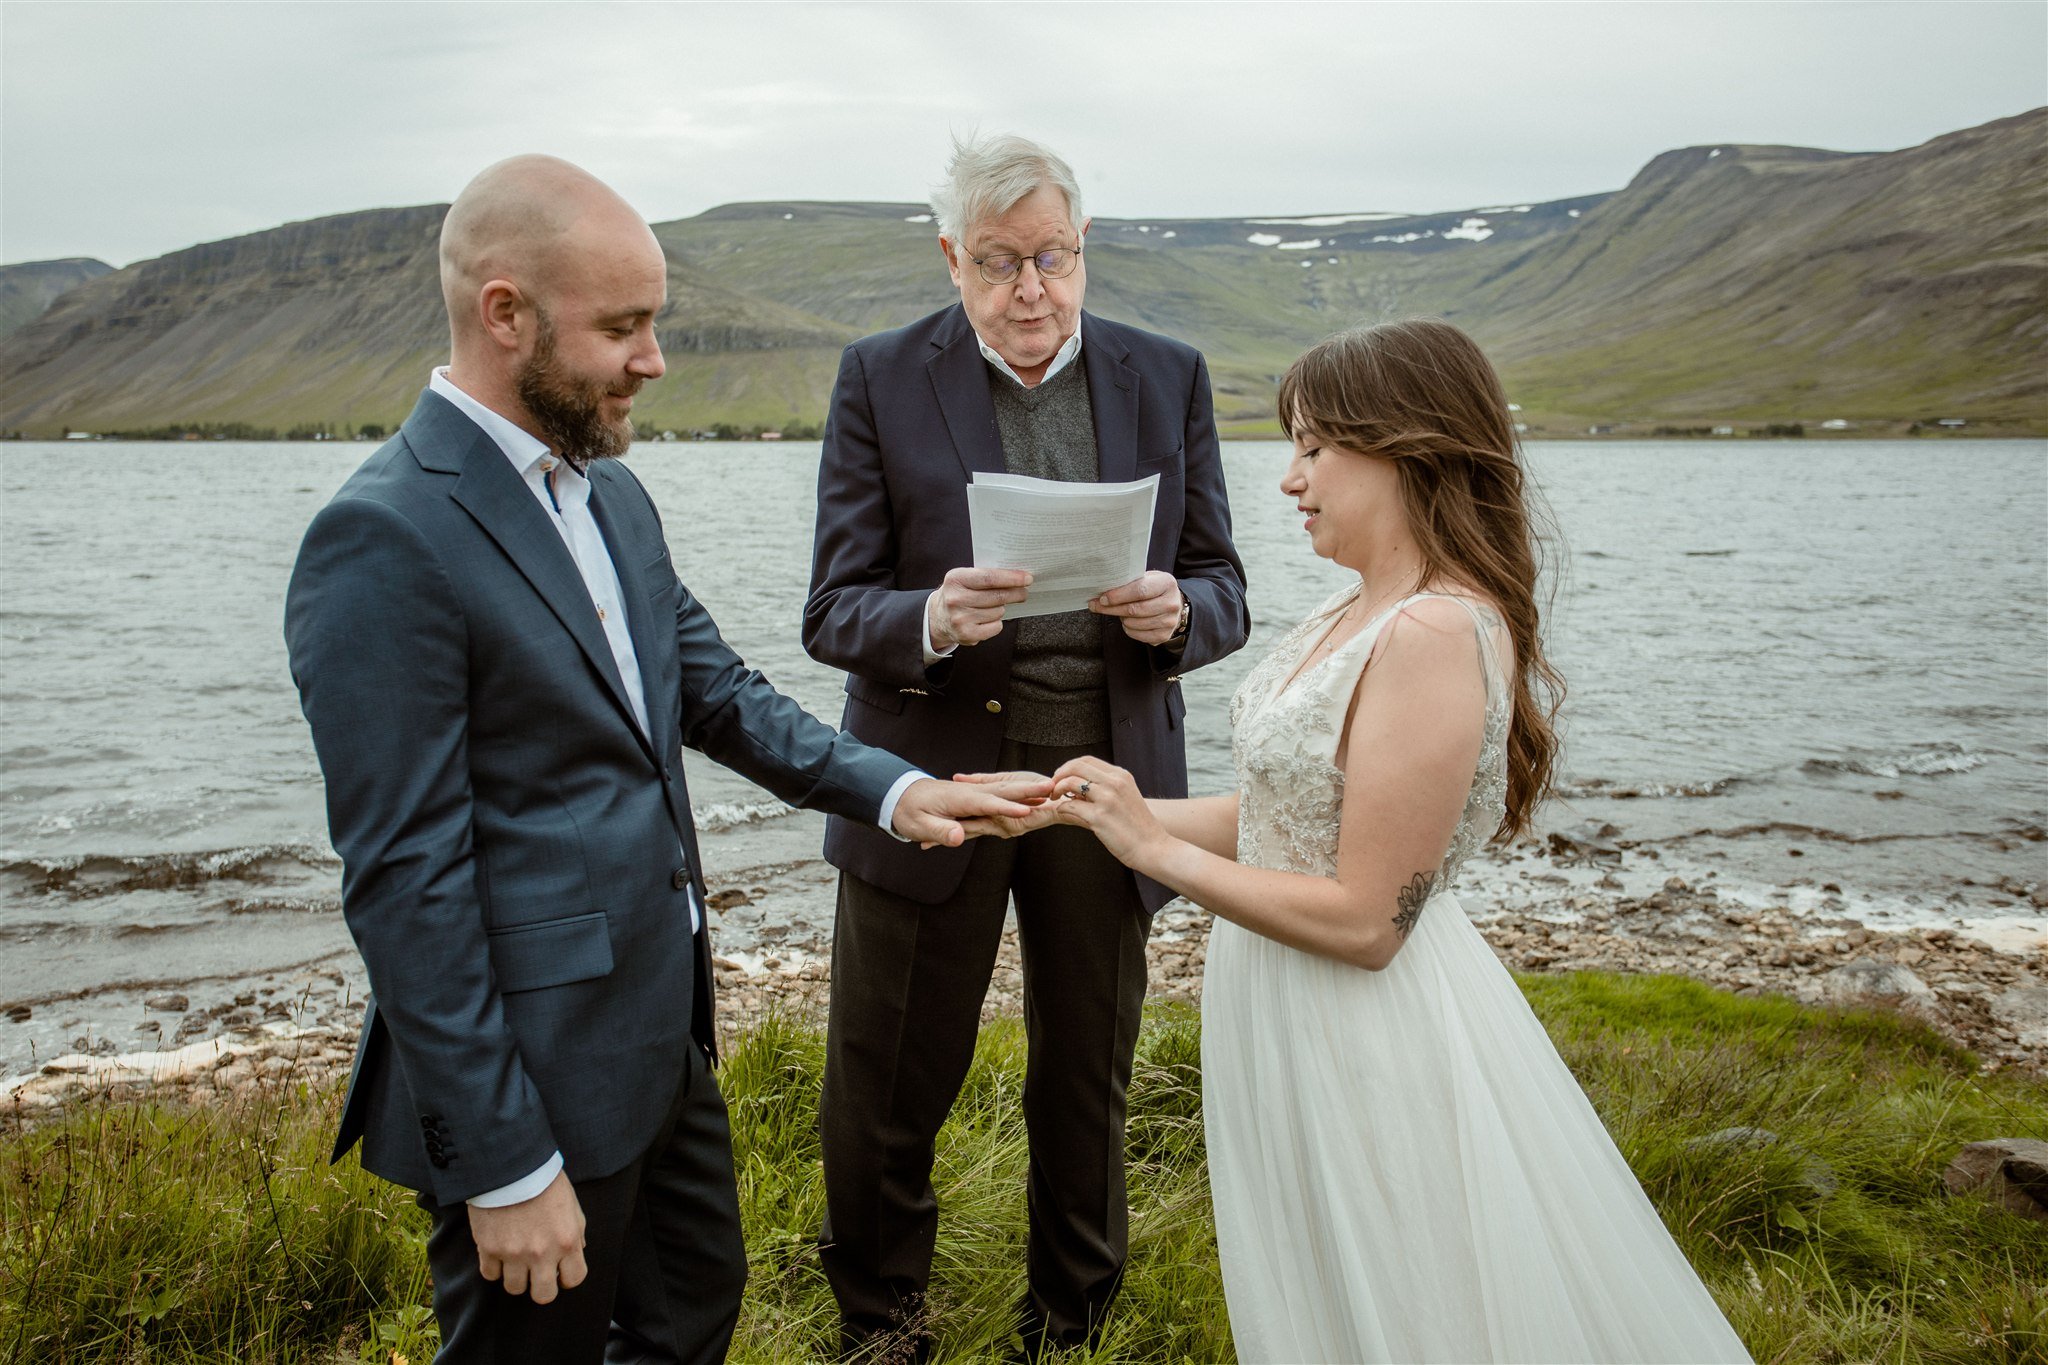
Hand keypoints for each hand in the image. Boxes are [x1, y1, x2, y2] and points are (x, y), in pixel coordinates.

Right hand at [468, 1170, 586, 1304]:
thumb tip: (578, 1252)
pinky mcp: (489, 1249)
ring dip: (515, 1277)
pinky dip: (493, 1267)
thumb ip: (576, 1232)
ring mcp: (514, 1253)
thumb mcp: (571, 1205)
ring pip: (514, 1289)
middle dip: (541, 1287)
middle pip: (543, 1296)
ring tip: (515, 1259)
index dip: (567, 1277)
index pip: (574, 1279)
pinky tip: (498, 1252)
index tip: (560, 1270)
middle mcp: (542, 1253)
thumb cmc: (545, 1182)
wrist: (511, 1165)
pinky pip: (490, 1274)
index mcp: (567, 1241)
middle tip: (536, 1272)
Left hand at [892, 774, 1054, 847]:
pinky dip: (1014, 796)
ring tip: (1050, 790)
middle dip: (1029, 790)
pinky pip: (996, 798)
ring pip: (1004, 793)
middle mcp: (971, 794)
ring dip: (1026, 791)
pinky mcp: (972, 798)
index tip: (1032, 809)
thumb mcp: (919, 825)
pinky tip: (1027, 798)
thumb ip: (941, 831)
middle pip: (1005, 791)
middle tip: (1054, 788)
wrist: (895, 794)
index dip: (1011, 806)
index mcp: (960, 799)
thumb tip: (960, 837)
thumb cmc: (906, 810)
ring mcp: (972, 794)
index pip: (991, 802)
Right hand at [930, 567, 1033, 651]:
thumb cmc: (958, 594)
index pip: (990, 578)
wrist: (938, 617)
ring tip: (992, 606)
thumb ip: (986, 576)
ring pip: (998, 612)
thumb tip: (1018, 578)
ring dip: (1001, 608)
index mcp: (956, 579)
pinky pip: (996, 626)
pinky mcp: (966, 634)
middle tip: (1024, 592)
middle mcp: (955, 599)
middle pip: (997, 596)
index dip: (1012, 578)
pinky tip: (987, 619)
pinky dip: (996, 622)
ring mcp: (960, 618)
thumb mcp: (965, 578)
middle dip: (1016, 593)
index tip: (1027, 578)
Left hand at [1045, 757, 1172, 870]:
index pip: (1087, 760)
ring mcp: (1107, 799)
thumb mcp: (1125, 798)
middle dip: (1059, 775)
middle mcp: (1115, 783)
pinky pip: (1070, 806)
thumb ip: (1104, 789)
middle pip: (1076, 766)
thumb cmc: (1138, 827)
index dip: (1069, 766)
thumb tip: (1075, 789)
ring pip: (1070, 782)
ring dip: (1057, 789)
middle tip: (1053, 787)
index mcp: (1121, 776)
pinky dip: (1061, 807)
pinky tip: (1062, 811)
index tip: (1062, 777)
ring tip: (1056, 799)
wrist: (1153, 847)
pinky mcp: (1099, 817)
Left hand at [1089, 572, 1182, 644]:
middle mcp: (1171, 603)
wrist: (1174, 604)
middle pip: (1135, 610)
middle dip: (1112, 609)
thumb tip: (1103, 589)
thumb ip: (1130, 581)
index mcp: (1167, 584)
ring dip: (1121, 618)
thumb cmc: (1155, 589)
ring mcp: (1169, 621)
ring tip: (1119, 612)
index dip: (1118, 595)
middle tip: (1097, 606)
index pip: (1140, 590)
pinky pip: (1137, 635)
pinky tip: (1127, 621)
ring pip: (1134, 624)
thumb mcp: (1148, 578)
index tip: (1103, 598)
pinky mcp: (1164, 636)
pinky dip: (1128, 629)